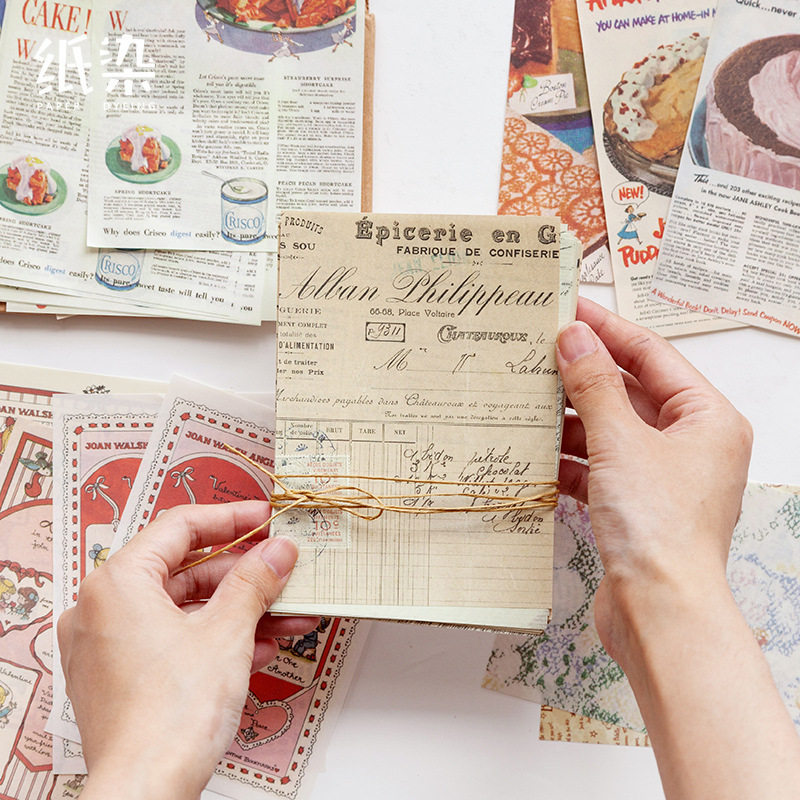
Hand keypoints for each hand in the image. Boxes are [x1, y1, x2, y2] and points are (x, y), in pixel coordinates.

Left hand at [57, 501, 317, 799]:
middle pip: (184, 570)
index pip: (180, 527)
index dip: (231, 518)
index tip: (265, 517)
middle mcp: (103, 608)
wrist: (145, 793)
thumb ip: (255, 580)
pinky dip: (215, 637)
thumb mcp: (228, 632)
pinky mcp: (120, 678)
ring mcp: (109, 645)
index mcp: (117, 583)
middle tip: (282, 566)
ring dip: (238, 609)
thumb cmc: (170, 716)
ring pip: (184, 608)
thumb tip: (278, 550)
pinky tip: (259, 645)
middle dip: (243, 573)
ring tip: (286, 611)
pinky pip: (173, 639)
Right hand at [556, 300, 799, 799]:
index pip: (651, 355)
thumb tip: (574, 338)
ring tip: (526, 396)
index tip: (568, 308)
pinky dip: (570, 458)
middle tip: (538, 349)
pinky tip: (537, 451)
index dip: (607, 329)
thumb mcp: (620, 443)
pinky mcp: (636, 505)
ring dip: (571, 417)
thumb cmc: (659, 530)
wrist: (659, 613)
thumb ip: (594, 386)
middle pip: (628, 391)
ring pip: (609, 430)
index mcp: (706, 418)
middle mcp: (690, 444)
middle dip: (583, 374)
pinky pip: (599, 466)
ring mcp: (662, 477)